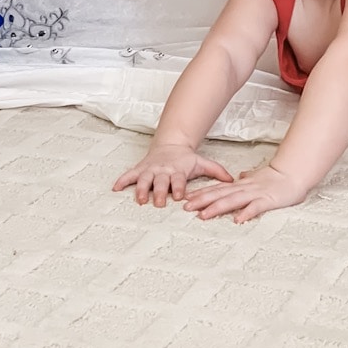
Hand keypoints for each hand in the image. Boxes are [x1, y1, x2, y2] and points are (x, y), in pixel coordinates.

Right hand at [113, 141, 233, 207]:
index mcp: (178, 170)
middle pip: (160, 181)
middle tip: (158, 203)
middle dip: (159, 191)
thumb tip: (232, 180)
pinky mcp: (141, 169)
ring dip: (141, 189)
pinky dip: (122, 181)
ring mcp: (151, 169)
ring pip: (144, 179)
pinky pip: (129, 175)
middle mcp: (163, 170)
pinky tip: (114, 188)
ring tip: (139, 199)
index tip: (179, 196)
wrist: (170, 144)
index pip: (178, 180)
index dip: (178, 187)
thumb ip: (217, 172)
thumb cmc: (186, 159)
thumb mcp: (202, 163)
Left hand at [183, 161, 309, 223]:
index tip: (187, 199)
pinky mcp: (268, 200)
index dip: (202, 193)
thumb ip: (247, 179)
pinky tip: (237, 220)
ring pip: (233, 200)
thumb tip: (239, 177)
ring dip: (217, 207)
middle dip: (202, 201)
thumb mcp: (257, 177)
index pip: (218, 189)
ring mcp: (256, 194)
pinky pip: (256, 207)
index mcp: (241, 185)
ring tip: (204, 215)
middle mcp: (244, 188)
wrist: (294, 173)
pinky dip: (246, 213)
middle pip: (220, 194)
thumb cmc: (276, 178)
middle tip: (186, 208)